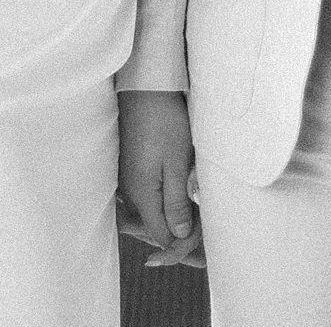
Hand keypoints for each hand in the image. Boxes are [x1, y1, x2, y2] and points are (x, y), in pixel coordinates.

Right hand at [118, 90, 201, 264]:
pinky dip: (161, 198)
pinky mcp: (129, 167)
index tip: (202, 236)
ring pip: (150, 211)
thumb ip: (177, 202)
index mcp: (142, 194)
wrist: (145, 88)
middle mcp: (130, 191)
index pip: (161, 236)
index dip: (183, 242)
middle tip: (200, 224)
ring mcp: (127, 179)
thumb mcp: (177, 162)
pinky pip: (145, 195)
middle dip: (177, 230)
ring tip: (191, 205)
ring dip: (169, 214)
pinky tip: (175, 188)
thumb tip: (180, 235)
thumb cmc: (163, 121)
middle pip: (154, 227)